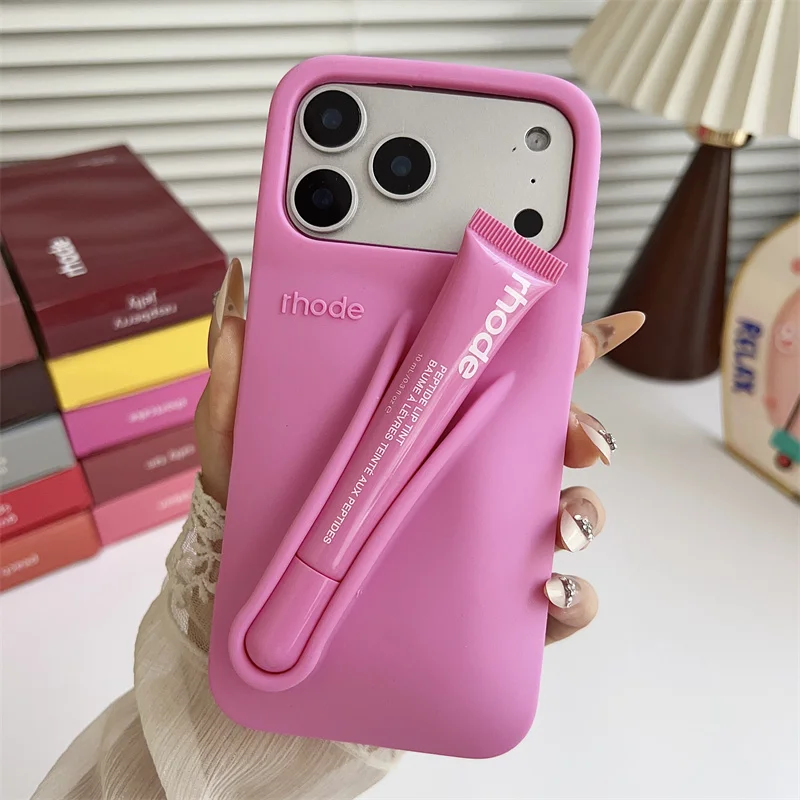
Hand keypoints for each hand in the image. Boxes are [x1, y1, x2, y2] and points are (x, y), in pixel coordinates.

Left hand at [195, 259, 644, 645]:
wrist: (261, 601)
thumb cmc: (264, 513)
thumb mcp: (245, 440)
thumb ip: (240, 378)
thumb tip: (235, 307)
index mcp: (425, 418)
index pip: (502, 370)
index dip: (554, 347)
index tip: (583, 337)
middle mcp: (466, 468)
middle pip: (551, 435)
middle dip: (585, 429)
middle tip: (583, 439)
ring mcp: (483, 531)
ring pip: (563, 507)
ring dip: (584, 510)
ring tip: (563, 525)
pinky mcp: (488, 599)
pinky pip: (550, 598)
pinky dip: (570, 597)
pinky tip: (552, 594)